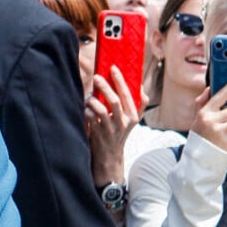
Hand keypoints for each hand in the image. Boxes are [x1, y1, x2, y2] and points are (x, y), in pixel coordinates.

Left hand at [85, 67, 138, 185]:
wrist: (110, 159)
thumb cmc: (118, 132)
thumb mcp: (131, 120)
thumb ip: (136, 104)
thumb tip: (141, 85)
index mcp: (133, 116)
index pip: (130, 95)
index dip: (121, 80)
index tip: (112, 67)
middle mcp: (124, 123)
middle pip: (114, 101)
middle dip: (104, 86)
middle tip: (96, 77)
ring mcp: (111, 130)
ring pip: (101, 110)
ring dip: (92, 100)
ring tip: (89, 97)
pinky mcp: (99, 136)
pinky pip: (91, 119)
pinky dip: (86, 111)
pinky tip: (85, 109)